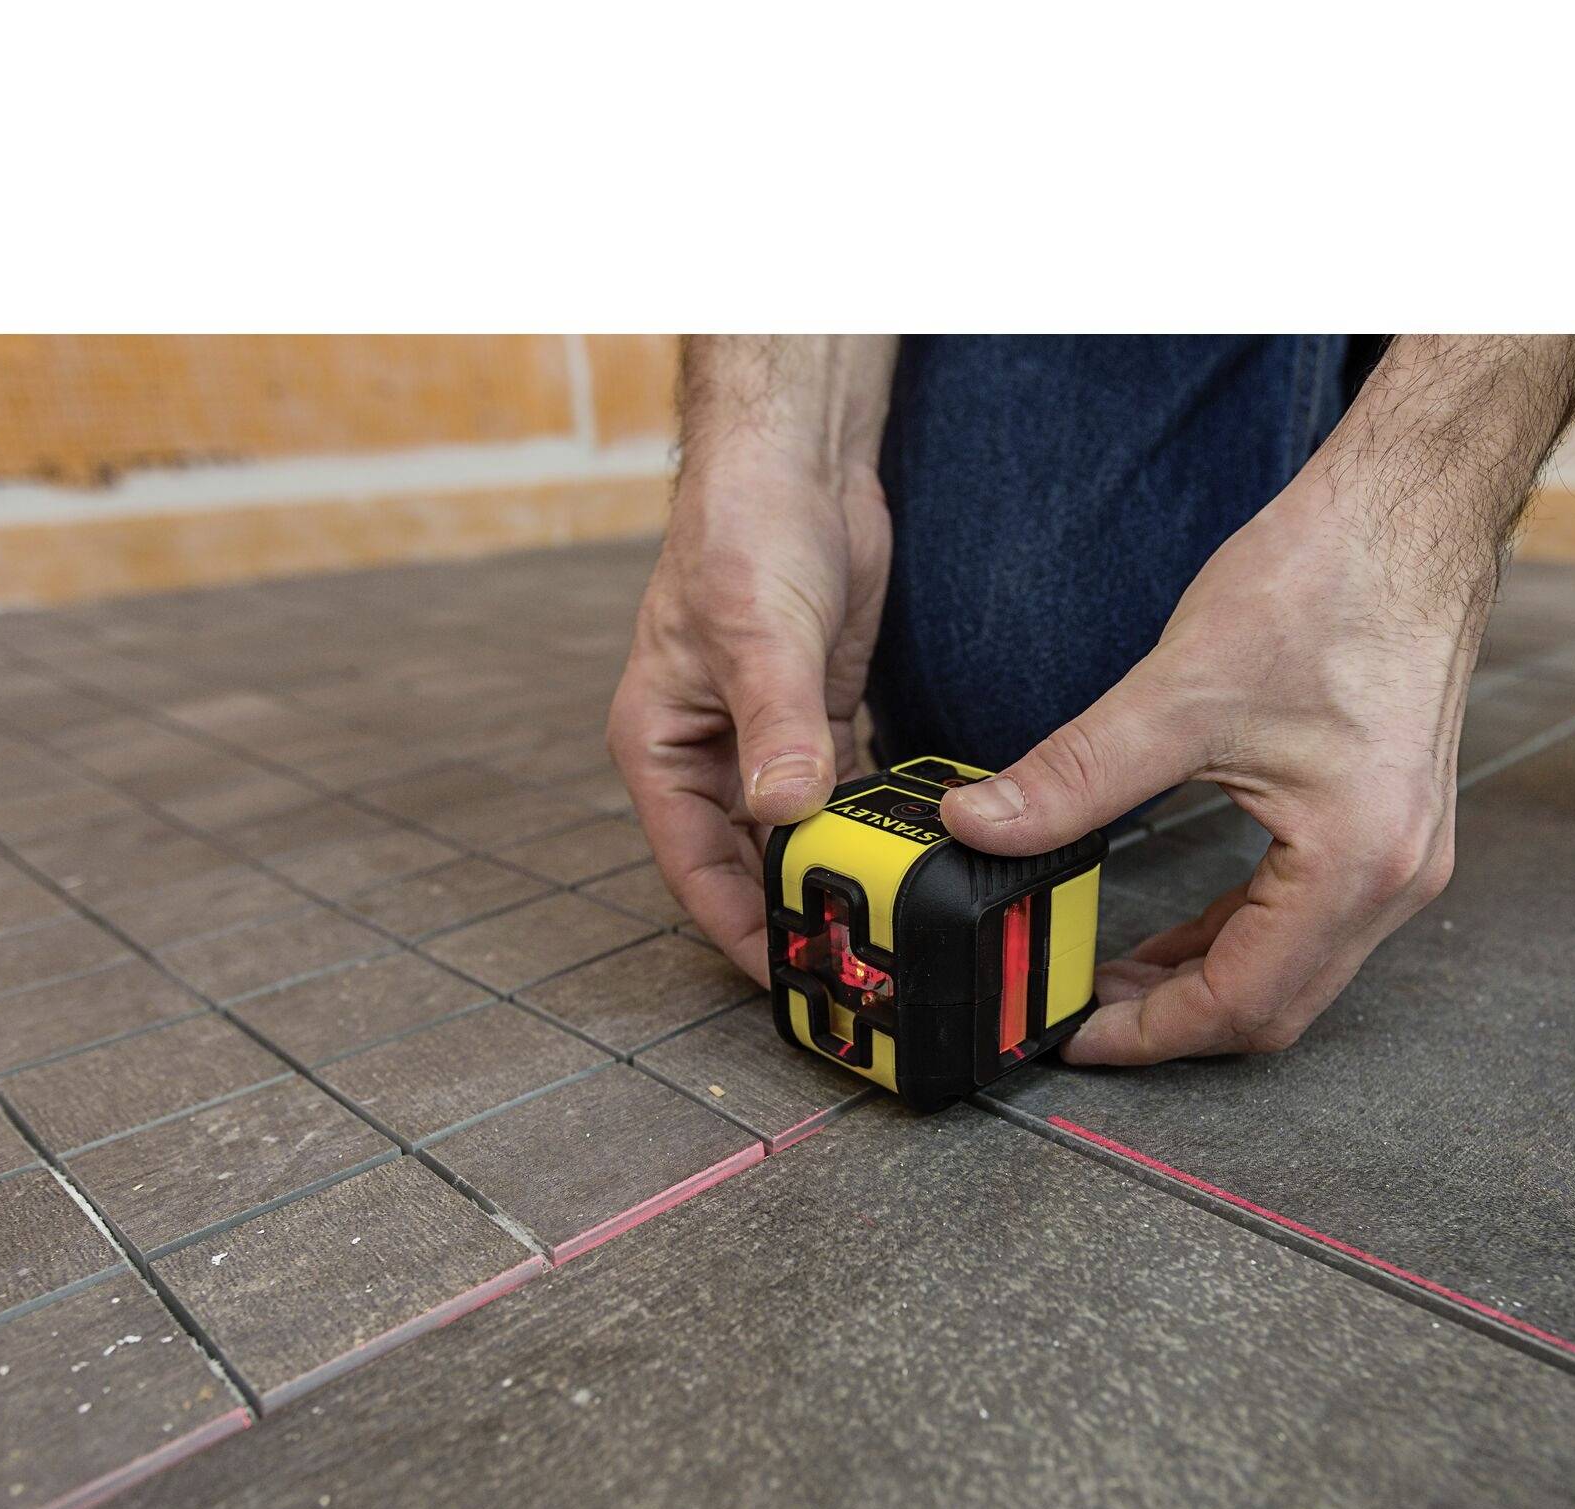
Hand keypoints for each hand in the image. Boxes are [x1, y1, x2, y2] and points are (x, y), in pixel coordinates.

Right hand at [609, 342, 893, 982]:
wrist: (796, 462)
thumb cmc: (742, 531)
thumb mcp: (758, 635)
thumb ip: (776, 728)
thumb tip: (785, 813)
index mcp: (662, 749)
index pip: (695, 869)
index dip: (740, 930)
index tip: (791, 979)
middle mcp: (710, 759)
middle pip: (749, 866)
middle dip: (796, 915)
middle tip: (859, 969)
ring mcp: (766, 745)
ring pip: (800, 840)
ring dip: (839, 878)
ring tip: (890, 933)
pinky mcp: (821, 723)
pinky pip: (845, 798)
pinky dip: (872, 828)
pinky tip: (912, 861)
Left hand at [941, 336, 1574, 1063]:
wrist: (1412, 512)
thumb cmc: (1331, 584)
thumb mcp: (1179, 691)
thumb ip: (1074, 776)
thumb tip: (980, 824)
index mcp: (1355, 863)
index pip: (1240, 1001)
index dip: (1144, 1033)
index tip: (1069, 1036)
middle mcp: (1394, 878)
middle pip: (1272, 1009)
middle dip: (1169, 1022)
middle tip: (1078, 1011)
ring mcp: (1400, 856)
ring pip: (1289, 972)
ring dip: (1200, 984)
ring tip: (1109, 978)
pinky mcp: (1385, 828)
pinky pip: (1304, 922)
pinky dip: (1233, 939)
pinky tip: (1177, 932)